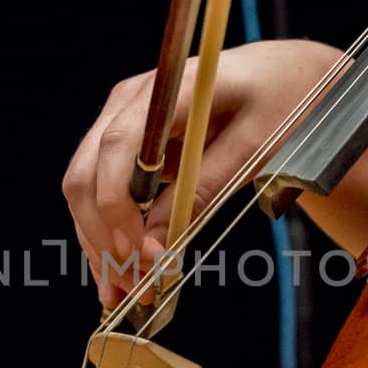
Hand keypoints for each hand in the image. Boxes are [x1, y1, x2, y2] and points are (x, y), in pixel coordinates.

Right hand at [63, 39, 367, 306]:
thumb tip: (156, 247)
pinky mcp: (125, 145)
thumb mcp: (256, 146)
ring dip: (99, 243)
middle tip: (134, 287)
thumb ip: (204, 190)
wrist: (283, 76)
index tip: (140, 254)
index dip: (118, 207)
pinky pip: (101, 192)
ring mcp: (121, 120)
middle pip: (86, 173)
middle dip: (103, 237)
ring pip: (84, 189)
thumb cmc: (278, 102)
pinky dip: (107, 233)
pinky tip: (120, 271)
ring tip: (125, 291)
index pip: (117, 147)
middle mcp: (130, 102)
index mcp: (166, 90)